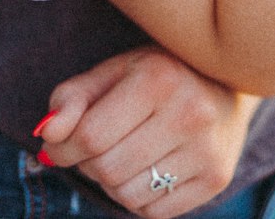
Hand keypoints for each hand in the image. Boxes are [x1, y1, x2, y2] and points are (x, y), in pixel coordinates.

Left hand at [37, 45, 259, 216]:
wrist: (226, 82)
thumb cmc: (158, 73)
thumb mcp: (114, 70)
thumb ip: (73, 97)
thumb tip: (48, 134)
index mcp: (159, 77)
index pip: (91, 135)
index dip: (64, 145)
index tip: (60, 141)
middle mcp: (189, 114)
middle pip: (108, 169)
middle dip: (88, 163)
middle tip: (93, 146)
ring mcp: (207, 150)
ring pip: (127, 195)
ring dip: (111, 182)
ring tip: (122, 154)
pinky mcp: (217, 179)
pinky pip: (153, 211)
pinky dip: (137, 196)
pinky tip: (146, 168)